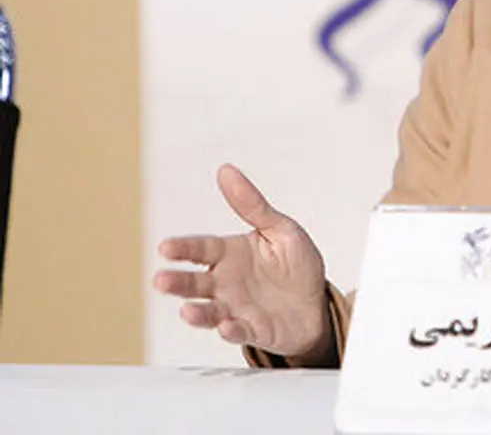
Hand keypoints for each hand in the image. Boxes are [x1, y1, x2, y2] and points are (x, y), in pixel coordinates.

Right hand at [153, 164, 331, 358]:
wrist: (317, 302)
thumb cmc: (296, 265)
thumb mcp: (280, 228)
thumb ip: (252, 204)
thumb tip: (227, 171)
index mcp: (229, 254)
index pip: (200, 249)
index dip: (183, 248)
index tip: (166, 247)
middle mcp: (226, 283)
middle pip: (195, 283)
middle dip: (176, 282)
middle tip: (161, 280)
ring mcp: (236, 308)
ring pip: (209, 312)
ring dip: (197, 313)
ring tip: (187, 311)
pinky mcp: (254, 330)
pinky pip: (240, 331)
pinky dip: (231, 330)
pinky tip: (227, 326)